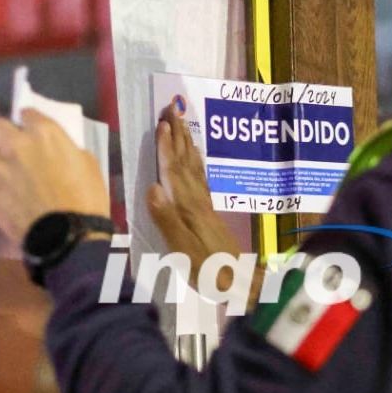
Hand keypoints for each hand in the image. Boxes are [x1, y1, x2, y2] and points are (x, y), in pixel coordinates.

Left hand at [0, 110, 109, 246]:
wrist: (67, 236)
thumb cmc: (87, 199)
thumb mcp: (88, 165)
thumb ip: (66, 149)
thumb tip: (57, 149)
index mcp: (44, 133)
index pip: (27, 112)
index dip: (30, 122)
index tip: (33, 131)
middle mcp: (15, 144)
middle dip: (3, 134)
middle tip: (12, 148)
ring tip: (2, 169)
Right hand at [147, 104, 243, 284]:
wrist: (240, 284)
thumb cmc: (208, 271)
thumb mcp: (183, 250)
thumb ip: (167, 220)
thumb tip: (152, 188)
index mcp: (188, 207)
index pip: (174, 171)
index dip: (166, 147)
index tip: (161, 123)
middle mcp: (199, 200)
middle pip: (186, 161)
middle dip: (178, 134)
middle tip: (170, 108)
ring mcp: (207, 205)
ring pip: (194, 166)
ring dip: (186, 143)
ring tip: (180, 123)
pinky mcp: (211, 213)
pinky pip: (200, 177)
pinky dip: (195, 161)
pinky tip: (194, 157)